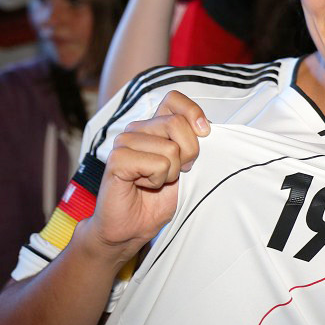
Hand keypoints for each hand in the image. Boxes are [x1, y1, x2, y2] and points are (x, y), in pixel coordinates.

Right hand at [82, 91, 209, 258]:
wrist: (133, 225)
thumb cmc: (160, 197)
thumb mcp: (188, 166)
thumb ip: (195, 143)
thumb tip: (207, 128)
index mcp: (154, 126)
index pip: (174, 99)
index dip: (193, 113)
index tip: (202, 134)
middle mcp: (137, 129)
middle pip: (178, 124)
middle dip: (188, 154)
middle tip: (175, 172)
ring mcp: (124, 142)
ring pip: (170, 149)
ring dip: (171, 173)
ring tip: (155, 181)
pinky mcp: (117, 159)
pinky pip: (158, 164)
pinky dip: (158, 180)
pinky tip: (143, 185)